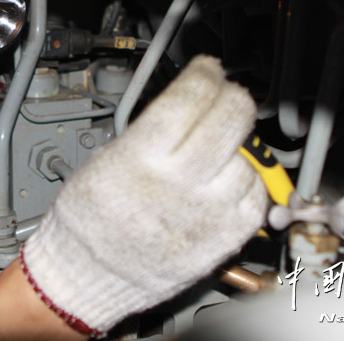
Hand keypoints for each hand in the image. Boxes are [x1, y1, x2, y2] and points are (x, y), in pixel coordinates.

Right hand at [20, 55, 267, 336]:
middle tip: (224, 93)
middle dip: (232, 96)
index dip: (204, 74)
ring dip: (239, 142)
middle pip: (231, 118)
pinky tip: (228, 177)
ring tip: (218, 145)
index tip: (206, 68)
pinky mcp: (225, 240)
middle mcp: (177, 183)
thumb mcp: (106, 157)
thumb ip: (151, 129)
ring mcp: (207, 213)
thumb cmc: (88, 220)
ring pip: (248, 157)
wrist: (86, 275)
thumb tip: (189, 99)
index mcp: (139, 158)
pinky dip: (249, 180)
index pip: (189, 97)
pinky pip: (257, 197)